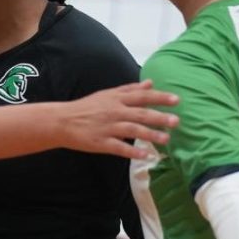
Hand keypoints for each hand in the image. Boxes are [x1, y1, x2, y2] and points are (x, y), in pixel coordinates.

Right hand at [56, 80, 177, 158]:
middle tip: (176, 121)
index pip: (142, 96)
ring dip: (150, 134)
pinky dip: (132, 152)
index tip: (176, 100)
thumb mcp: (108, 94)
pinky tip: (145, 156)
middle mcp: (114, 112)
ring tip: (166, 139)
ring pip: (132, 130)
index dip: (159, 98)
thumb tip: (150, 83)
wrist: (62, 121)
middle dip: (159, 117)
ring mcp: (108, 128)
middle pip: (140, 113)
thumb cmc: (87, 107)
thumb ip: (130, 89)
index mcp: (116, 99)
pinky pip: (119, 147)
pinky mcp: (101, 143)